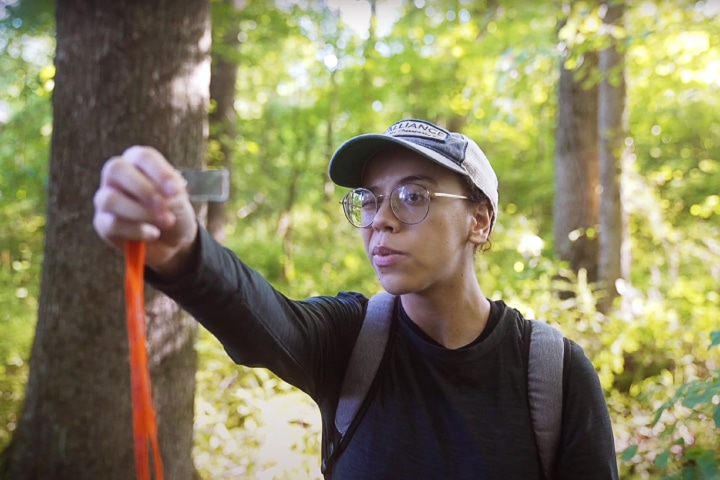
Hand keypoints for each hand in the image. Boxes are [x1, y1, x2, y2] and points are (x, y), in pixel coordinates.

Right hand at [93, 146, 198, 275]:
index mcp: (137, 161)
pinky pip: (113, 224)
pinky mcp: (102, 222)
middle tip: (165, 206)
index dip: (160, 173)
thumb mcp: (178, 199)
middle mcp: (116, 175)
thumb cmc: (173, 209)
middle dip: (144, 189)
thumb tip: (160, 199)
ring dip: (141, 212)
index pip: (143, 157)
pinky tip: (154, 234)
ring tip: (165, 223)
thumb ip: (169, 193)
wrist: (172, 238)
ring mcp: (105, 198)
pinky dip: (137, 231)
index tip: (177, 192)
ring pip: (110, 199)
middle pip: (116, 169)